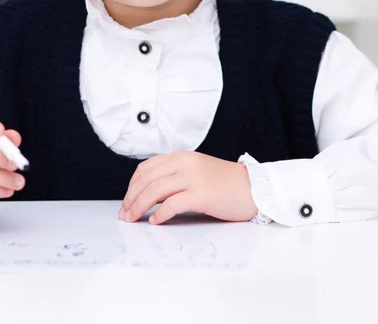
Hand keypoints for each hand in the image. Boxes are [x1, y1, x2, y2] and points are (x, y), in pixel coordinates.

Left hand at [119, 151, 256, 224]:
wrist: (253, 188)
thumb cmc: (224, 183)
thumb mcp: (194, 172)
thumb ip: (172, 178)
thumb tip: (147, 195)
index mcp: (180, 156)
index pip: (146, 168)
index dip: (132, 185)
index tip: (126, 200)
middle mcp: (184, 163)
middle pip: (147, 179)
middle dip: (131, 198)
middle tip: (124, 214)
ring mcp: (193, 177)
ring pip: (155, 190)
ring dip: (139, 206)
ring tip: (133, 219)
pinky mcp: (202, 194)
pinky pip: (172, 204)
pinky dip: (160, 213)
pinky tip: (155, 221)